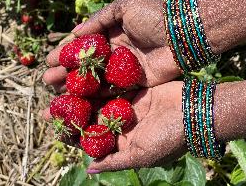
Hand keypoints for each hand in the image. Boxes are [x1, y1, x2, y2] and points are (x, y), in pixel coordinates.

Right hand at [42, 0, 179, 91]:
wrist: (181, 36)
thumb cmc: (154, 17)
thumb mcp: (125, 7)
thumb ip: (100, 18)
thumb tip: (76, 32)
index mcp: (111, 35)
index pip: (83, 46)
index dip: (66, 53)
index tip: (49, 60)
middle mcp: (114, 54)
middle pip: (86, 66)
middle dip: (66, 73)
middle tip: (48, 80)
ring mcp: (123, 70)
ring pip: (95, 81)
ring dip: (77, 87)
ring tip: (57, 93)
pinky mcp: (133, 84)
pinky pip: (112, 91)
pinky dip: (96, 96)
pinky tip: (81, 101)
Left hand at [42, 81, 185, 170]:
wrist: (195, 111)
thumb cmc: (169, 137)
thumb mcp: (141, 155)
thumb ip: (115, 161)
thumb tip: (89, 169)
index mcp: (122, 141)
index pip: (93, 140)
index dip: (74, 136)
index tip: (57, 130)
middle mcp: (123, 123)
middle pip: (92, 118)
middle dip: (73, 114)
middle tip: (50, 109)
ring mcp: (128, 104)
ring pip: (100, 100)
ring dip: (82, 95)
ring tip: (61, 90)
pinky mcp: (134, 89)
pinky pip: (113, 85)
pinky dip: (99, 82)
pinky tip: (83, 76)